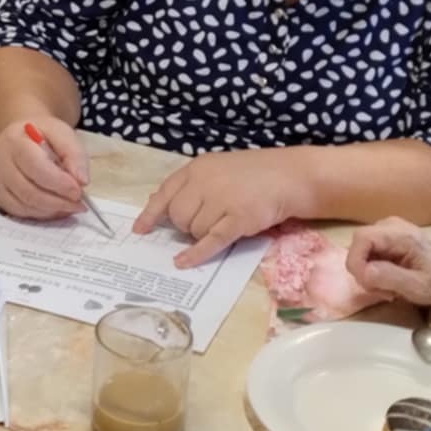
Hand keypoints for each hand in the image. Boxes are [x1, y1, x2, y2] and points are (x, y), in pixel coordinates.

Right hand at [0, 117, 88, 219]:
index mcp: (15, 142)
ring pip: (25, 206)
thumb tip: (81, 181)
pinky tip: (56, 208)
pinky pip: (20, 213)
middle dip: (58, 202)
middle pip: (29, 192)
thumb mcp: (62, 134)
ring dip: (52, 210)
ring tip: (70, 205)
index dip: (59, 183)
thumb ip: (74, 154)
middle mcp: (0, 163)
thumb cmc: (42, 136)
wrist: (20, 137)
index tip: (79, 190)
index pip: (36, 167)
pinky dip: (42, 214)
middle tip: (78, 203)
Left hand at [135, 148, 301, 268]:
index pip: (165, 192)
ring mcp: (222, 200)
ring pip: (195, 230)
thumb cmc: (254, 173)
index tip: (140, 230)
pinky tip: (183, 262)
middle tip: (206, 222)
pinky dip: (195, 254)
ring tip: (225, 221)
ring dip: (203, 234)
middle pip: (178, 216)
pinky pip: (210, 241)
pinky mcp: (238, 220)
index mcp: (197, 168)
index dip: (151, 214)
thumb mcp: (217, 168)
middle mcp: (205, 182)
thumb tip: (159, 205)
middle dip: (186, 226)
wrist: (290, 176)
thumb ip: (191, 184)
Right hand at [345, 218, 430, 305]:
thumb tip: (364, 272)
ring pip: (360, 251)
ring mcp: (386, 230)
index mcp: (400, 234)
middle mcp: (389, 225)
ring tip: (390, 287)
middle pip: (357, 245)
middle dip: (363, 272)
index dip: (356, 262)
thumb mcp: (420, 287)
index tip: (368, 284)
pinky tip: (389, 280)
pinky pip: (367, 254)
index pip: (361, 238)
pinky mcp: (384, 238)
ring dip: (368, 274)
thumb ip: (391, 277)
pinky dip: (373, 271)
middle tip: (382, 290)